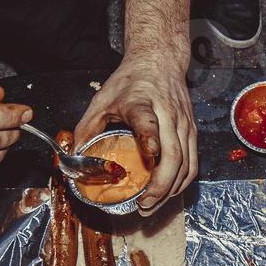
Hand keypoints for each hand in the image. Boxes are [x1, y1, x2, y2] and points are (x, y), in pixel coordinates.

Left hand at [74, 47, 196, 214]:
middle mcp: (168, 115)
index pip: (148, 122)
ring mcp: (184, 124)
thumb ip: (86, 127)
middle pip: (173, 155)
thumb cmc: (130, 81)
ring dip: (171, 190)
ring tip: (152, 205)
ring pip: (186, 165)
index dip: (150, 139)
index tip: (149, 154)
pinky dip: (181, 183)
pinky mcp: (193, 131)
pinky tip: (168, 192)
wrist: (160, 60)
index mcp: (141, 103)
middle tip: (144, 205)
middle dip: (160, 187)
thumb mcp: (102, 99)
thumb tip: (72, 156)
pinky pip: (192, 164)